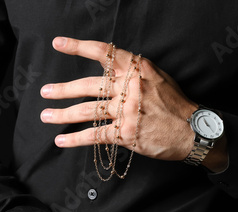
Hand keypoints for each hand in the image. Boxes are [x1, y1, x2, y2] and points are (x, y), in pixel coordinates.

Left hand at [40, 36, 198, 160]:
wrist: (193, 131)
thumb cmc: (176, 105)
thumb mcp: (158, 78)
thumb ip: (135, 72)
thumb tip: (111, 70)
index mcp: (138, 69)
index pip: (104, 53)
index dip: (78, 47)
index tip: (58, 44)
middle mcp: (130, 88)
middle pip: (89, 86)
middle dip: (63, 90)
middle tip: (45, 91)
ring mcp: (127, 111)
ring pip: (88, 111)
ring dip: (64, 115)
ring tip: (46, 116)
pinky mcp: (126, 133)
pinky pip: (96, 135)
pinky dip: (76, 139)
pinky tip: (62, 141)